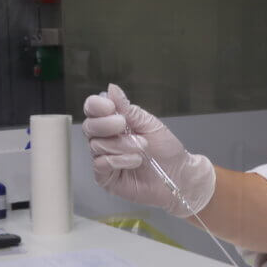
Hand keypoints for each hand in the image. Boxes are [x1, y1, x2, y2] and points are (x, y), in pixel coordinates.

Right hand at [82, 84, 214, 216]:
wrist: (177, 174)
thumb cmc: (166, 149)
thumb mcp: (149, 124)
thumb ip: (128, 109)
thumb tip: (112, 89)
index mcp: (114, 123)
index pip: (93, 110)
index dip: (96, 106)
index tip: (109, 107)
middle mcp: (106, 139)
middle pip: (89, 126)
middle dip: (107, 125)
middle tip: (125, 126)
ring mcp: (104, 158)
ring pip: (97, 145)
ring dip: (122, 144)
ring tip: (142, 147)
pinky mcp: (105, 177)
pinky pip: (102, 164)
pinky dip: (120, 160)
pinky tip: (135, 161)